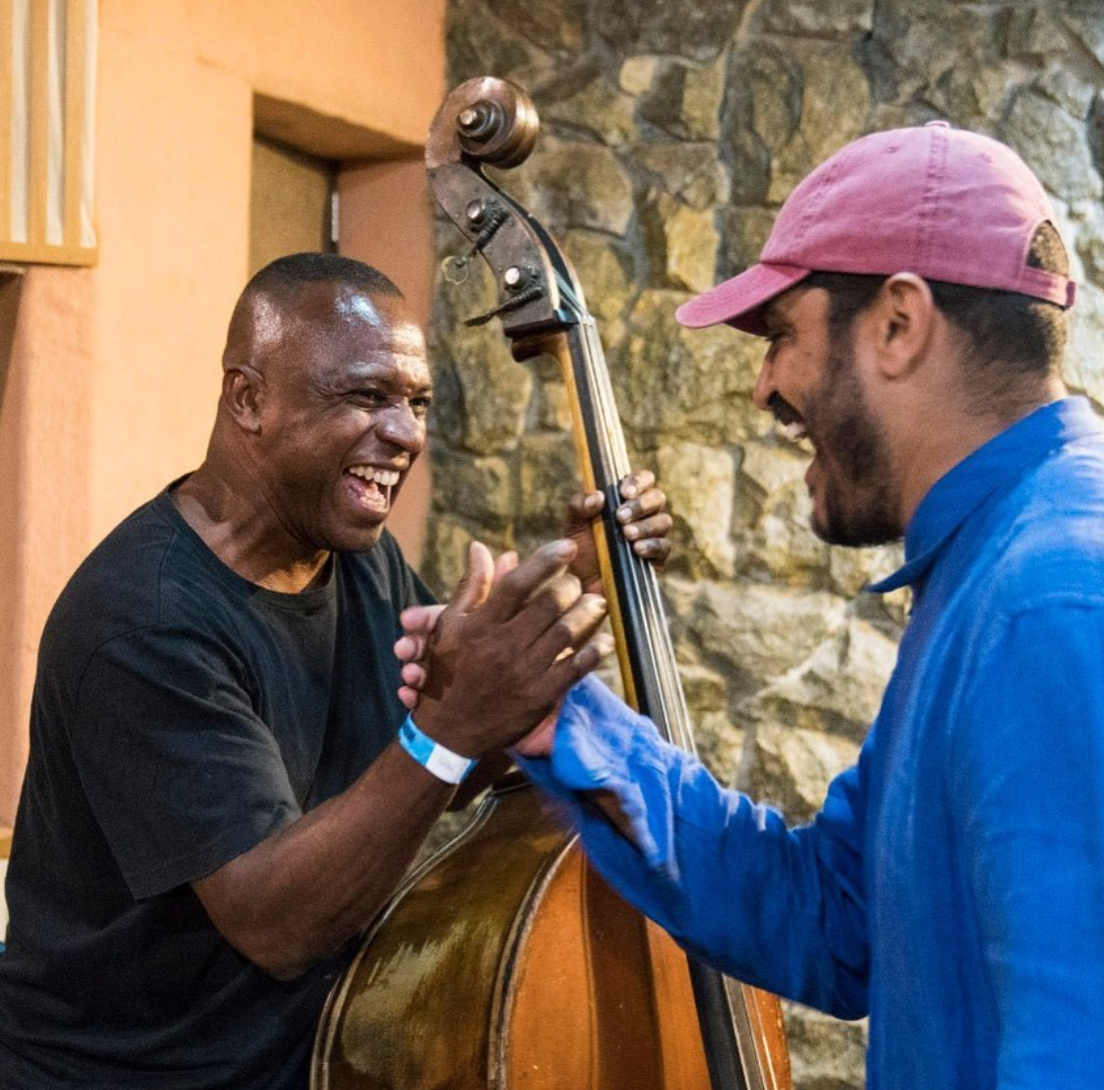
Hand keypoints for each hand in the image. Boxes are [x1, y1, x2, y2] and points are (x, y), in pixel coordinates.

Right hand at [409, 540, 613, 756]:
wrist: (448, 731)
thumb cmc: (447, 671)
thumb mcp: (450, 626)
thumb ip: (471, 586)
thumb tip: (481, 548)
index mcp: (481, 625)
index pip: (518, 584)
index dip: (545, 561)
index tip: (567, 546)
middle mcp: (503, 646)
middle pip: (548, 604)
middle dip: (570, 586)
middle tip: (578, 580)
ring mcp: (524, 672)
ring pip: (566, 632)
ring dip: (588, 612)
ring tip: (598, 602)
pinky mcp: (540, 696)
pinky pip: (575, 669)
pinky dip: (594, 651)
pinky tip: (605, 639)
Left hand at [566, 470, 671, 593]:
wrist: (582, 586)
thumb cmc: (578, 549)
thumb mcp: (573, 525)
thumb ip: (579, 505)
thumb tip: (598, 496)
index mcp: (625, 499)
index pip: (643, 479)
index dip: (638, 481)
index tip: (623, 492)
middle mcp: (643, 514)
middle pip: (657, 498)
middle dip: (640, 505)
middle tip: (620, 517)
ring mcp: (653, 536)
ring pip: (664, 521)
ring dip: (646, 525)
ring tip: (626, 534)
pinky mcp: (657, 559)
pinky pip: (665, 547)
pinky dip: (652, 546)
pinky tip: (636, 550)